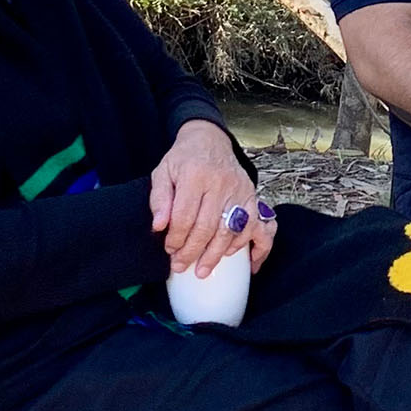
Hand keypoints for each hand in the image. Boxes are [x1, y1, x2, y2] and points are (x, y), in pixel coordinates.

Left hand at [150, 121, 275, 273]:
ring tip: (202, 270)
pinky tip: (229, 255)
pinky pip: (251, 226)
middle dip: (193, 252)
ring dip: (216, 255)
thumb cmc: (183, 159)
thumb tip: (159, 227)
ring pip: (229, 231)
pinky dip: (242, 244)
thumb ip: (159, 199)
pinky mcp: (252, 195)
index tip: (169, 250)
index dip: (176, 238)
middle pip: (207, 227)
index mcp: (194, 175)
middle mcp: (220, 183)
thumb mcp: (163, 172)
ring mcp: (239, 190)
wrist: (210, 140)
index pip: (184, 216)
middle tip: (181, 267)